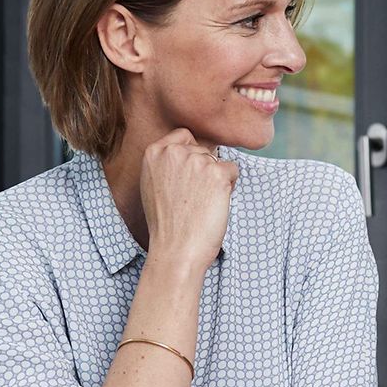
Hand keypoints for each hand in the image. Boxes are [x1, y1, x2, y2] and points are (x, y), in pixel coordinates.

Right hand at [140, 128, 238, 271]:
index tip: (188, 177)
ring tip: (201, 203)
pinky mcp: (217, 173)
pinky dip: (229, 187)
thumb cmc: (166, 224)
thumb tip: (191, 150)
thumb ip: (167, 163)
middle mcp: (174, 152)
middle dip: (204, 169)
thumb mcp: (153, 184)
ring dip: (216, 179)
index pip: (183, 135)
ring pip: (218, 161)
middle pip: (203, 149)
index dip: (191, 154)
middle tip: (193, 197)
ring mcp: (196, 161)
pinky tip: (214, 204)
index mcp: (153, 152)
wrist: (176, 250)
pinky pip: (233, 170)